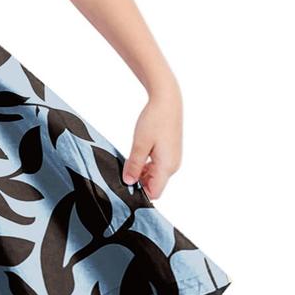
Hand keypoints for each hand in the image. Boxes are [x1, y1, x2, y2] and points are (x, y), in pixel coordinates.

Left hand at [122, 85, 182, 199]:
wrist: (167, 101)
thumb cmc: (155, 120)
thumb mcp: (140, 144)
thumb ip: (134, 165)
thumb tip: (129, 182)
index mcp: (167, 167)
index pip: (155, 192)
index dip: (140, 192)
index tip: (124, 186)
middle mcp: (172, 165)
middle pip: (154, 184)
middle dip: (138, 182)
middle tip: (122, 173)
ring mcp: (172, 159)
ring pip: (154, 175)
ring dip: (141, 172)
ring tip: (126, 163)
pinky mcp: (169, 152)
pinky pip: (157, 165)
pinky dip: (145, 164)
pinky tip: (134, 156)